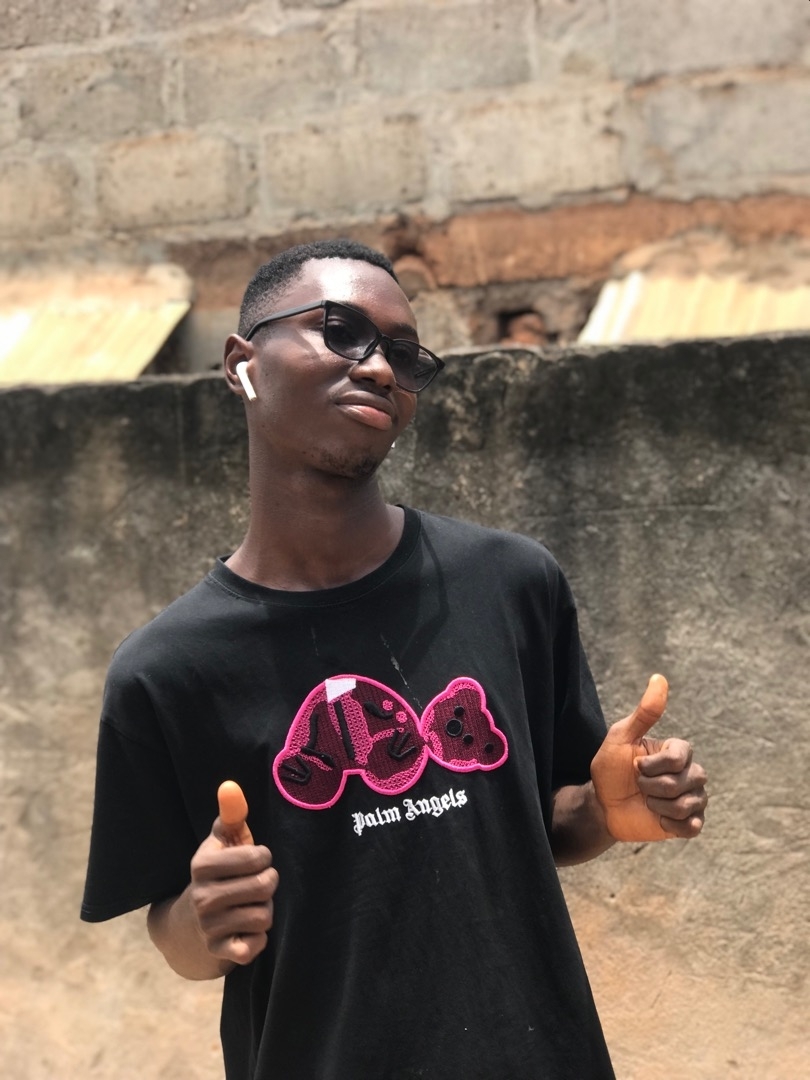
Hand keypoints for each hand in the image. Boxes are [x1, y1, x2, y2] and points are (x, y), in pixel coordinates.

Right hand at [188, 781, 277, 965]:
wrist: (189, 926)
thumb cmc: (218, 874)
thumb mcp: (221, 843)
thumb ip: (230, 814)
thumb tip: (230, 785)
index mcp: (202, 866)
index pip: (258, 857)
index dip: (263, 858)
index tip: (254, 861)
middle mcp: (202, 897)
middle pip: (266, 886)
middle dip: (267, 884)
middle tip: (255, 885)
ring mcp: (209, 927)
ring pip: (265, 916)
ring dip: (263, 911)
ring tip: (248, 906)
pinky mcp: (219, 952)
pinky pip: (257, 945)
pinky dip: (258, 939)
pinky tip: (245, 931)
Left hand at [590, 675, 707, 841]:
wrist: (602, 806)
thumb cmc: (610, 768)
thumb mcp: (621, 737)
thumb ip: (644, 712)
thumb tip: (659, 678)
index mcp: (677, 750)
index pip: (680, 756)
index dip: (654, 766)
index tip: (635, 766)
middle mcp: (690, 772)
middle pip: (686, 781)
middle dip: (653, 786)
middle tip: (639, 785)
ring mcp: (693, 798)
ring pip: (688, 804)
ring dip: (658, 805)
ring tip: (647, 801)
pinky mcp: (689, 823)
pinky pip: (693, 826)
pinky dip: (671, 824)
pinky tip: (657, 819)